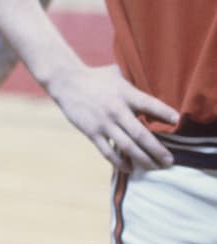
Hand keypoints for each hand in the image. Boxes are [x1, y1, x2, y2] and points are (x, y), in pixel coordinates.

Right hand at [48, 63, 177, 170]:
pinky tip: (129, 168)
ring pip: (127, 147)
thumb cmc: (96, 77)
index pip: (149, 104)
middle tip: (169, 161)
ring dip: (143, 159)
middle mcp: (116, 110)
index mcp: (125, 93)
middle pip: (141, 134)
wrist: (67, 82)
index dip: (164, 112)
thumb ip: (134, 85)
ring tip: (155, 167)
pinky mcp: (91, 132)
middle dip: (157, 150)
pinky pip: (107, 152)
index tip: (177, 121)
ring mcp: (103, 123)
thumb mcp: (118, 74)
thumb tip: (154, 86)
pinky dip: (120, 162)